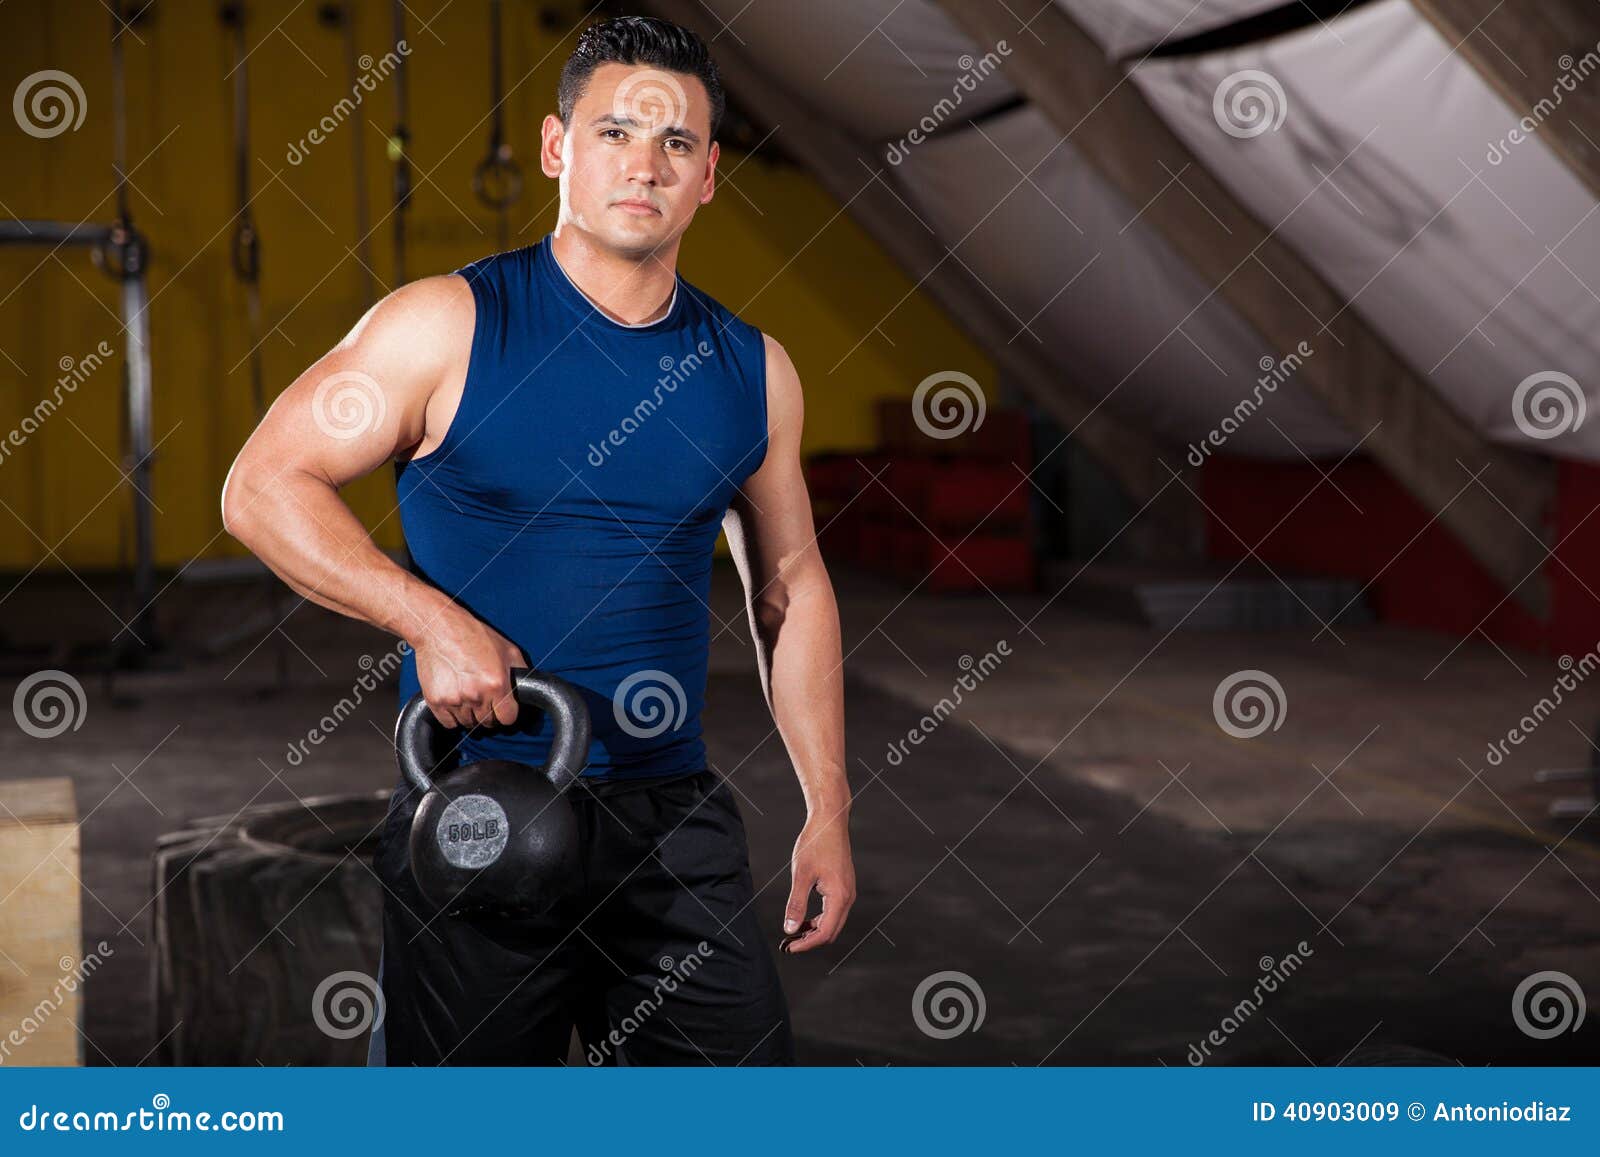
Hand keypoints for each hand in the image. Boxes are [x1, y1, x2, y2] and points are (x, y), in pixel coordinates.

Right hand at [411, 607, 526, 730]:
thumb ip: (520, 672)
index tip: (503, 708)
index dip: (506, 713)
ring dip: (470, 714)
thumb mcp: (507, 649)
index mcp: (496, 684)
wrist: (439, 628)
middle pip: (487, 723)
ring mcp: (454, 700)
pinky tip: (455, 700)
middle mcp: (476, 695)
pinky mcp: (436, 701)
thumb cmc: (472, 635)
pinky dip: (453, 716)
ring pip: (468, 723)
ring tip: (468, 694)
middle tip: (484, 698)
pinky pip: (449, 723)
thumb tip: (528, 689)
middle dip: (488, 713)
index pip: (508, 718)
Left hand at [780, 808, 854, 953]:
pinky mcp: (844, 885)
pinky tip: (805, 917)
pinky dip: (820, 919)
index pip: (824, 933)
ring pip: (834, 922)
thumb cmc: (815, 844)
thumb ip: (796, 904)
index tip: (789, 948)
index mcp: (839, 896)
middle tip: (789, 943)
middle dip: (811, 941)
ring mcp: (848, 891)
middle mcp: (848, 897)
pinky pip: (834, 911)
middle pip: (831, 931)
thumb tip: (789, 929)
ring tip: (795, 931)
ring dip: (816, 930)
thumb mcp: (801, 875)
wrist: (830, 821)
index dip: (806, 944)